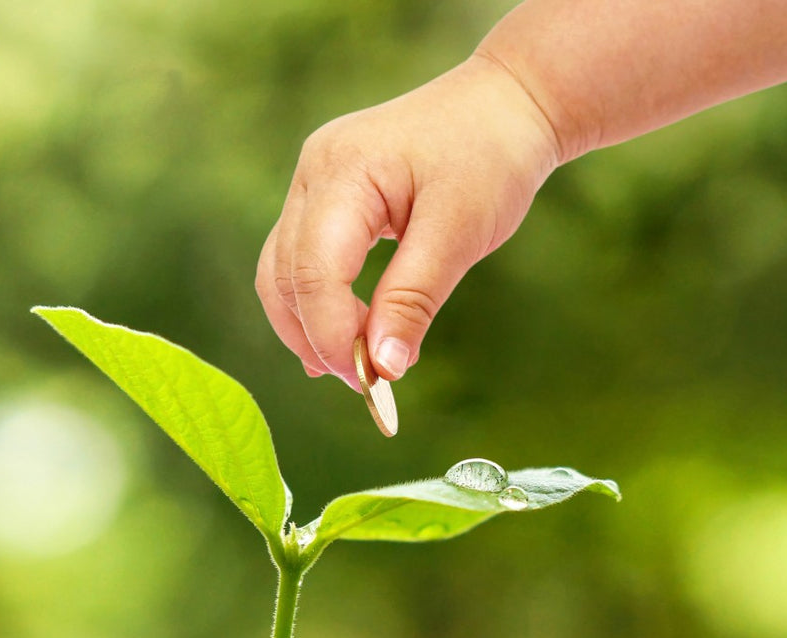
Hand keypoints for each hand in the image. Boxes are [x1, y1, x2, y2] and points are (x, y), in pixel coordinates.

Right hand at [256, 53, 560, 388]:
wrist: (504, 105)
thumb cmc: (490, 159)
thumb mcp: (459, 233)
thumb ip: (414, 299)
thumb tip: (384, 368)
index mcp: (343, 171)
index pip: (314, 272)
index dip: (333, 336)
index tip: (371, 382)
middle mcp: (314, 172)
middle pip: (284, 276)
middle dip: (317, 338)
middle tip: (366, 383)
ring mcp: (314, 182)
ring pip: (283, 272)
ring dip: (311, 327)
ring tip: (357, 367)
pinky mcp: (328, 197)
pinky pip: (304, 259)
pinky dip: (319, 304)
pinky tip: (347, 337)